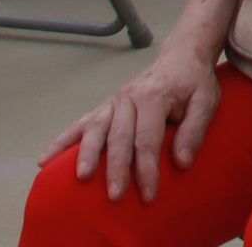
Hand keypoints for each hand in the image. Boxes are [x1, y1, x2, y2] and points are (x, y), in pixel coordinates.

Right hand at [50, 49, 224, 203]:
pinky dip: (62, 141)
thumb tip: (182, 162)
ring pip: (95, 130)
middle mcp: (128, 97)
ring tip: (81, 177)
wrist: (181, 56)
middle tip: (115, 196)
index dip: (147, 169)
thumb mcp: (207, 101)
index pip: (148, 139)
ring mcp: (113, 102)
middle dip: (116, 169)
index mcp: (154, 96)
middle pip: (119, 138)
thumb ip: (195, 130)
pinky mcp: (104, 107)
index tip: (148, 194)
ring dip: (87, 155)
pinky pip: (80, 124)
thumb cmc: (194, 82)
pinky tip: (45, 159)